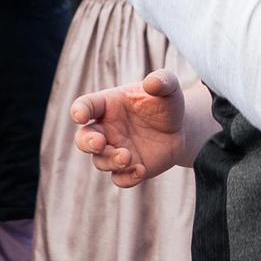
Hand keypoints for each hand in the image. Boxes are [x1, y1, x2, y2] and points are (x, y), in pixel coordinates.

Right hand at [71, 74, 190, 188]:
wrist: (181, 129)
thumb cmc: (165, 103)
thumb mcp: (168, 87)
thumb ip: (162, 81)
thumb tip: (152, 82)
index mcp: (108, 105)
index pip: (85, 106)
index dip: (79, 111)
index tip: (81, 116)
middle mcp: (106, 129)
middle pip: (83, 139)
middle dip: (87, 143)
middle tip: (99, 143)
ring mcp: (115, 150)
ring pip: (100, 161)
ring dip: (110, 161)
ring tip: (127, 157)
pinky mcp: (129, 168)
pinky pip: (119, 179)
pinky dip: (126, 178)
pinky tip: (140, 170)